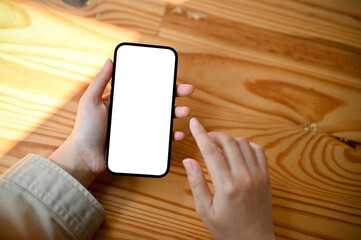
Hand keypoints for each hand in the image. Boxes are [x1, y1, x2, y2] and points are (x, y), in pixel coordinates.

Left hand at [49, 59, 193, 186]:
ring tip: (185, 111)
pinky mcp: (141, 143)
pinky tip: (177, 134)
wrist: (85, 157)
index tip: (172, 77)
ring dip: (176, 113)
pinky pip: (159, 138)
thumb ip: (100, 81)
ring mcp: (138, 128)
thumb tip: (109, 60)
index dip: (160, 82)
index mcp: (124, 101)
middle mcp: (133, 113)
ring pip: (162, 119)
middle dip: (175, 95)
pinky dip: (170, 136)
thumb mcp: (90, 101)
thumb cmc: (85, 128)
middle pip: (158, 101)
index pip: (145, 88)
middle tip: (188, 90)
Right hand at [183, 118, 274, 239]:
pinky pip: (259, 151)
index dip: (200, 134)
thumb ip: (196, 182)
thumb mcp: (205, 210)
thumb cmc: (228, 229)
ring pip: (244, 143)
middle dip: (214, 135)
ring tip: (220, 147)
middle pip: (228, 142)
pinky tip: (238, 152)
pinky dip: (247, 145)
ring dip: (230, 140)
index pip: (210, 150)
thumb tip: (189, 161)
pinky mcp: (266, 177)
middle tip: (206, 137)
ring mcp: (258, 175)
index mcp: (226, 185)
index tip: (194, 123)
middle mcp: (244, 176)